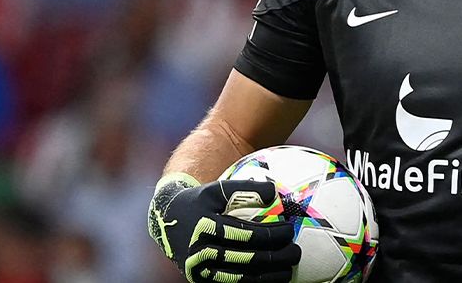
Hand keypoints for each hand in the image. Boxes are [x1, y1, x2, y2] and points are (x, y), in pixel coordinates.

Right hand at [148, 172, 300, 281]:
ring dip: (269, 277)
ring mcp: (201, 270)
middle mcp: (202, 251)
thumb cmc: (197, 201)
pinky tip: (271, 280)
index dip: (272, 234)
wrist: (165, 221)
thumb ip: (244, 189)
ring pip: (241, 278)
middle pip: (247, 259)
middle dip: (276, 257)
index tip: (290, 230)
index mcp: (207, 227)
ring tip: (289, 270)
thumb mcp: (216, 189)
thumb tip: (275, 192)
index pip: (248, 235)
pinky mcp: (201, 281)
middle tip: (296, 252)